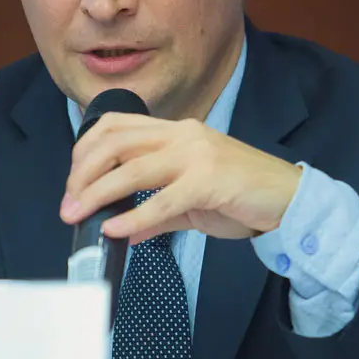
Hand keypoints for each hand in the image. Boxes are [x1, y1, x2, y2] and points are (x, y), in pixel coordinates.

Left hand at [59, 114, 301, 244]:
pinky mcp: (209, 182)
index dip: (85, 151)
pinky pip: (161, 201)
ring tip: (78, 215)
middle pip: (115, 143)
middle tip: (69, 204)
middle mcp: (183, 136)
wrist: (289, 198)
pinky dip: (133, 217)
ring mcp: (196, 156)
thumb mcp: (193, 200)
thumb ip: (158, 213)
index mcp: (177, 132)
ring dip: (96, 194)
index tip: (73, 182)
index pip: (117, 127)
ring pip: (131, 169)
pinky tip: (116, 231)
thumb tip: (125, 231)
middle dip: (82, 174)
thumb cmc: (243, 196)